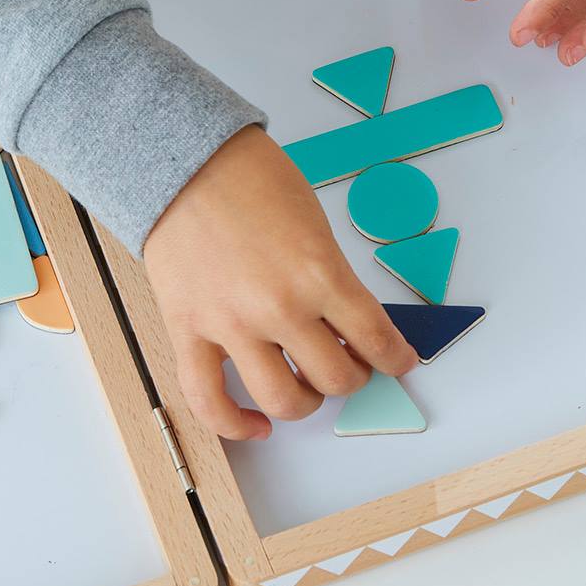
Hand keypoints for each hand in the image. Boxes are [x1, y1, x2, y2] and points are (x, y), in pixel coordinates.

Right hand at [143, 125, 417, 439]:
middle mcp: (279, 308)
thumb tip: (346, 321)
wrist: (185, 159)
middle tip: (351, 364)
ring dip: (305, 403)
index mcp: (319, 273)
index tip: (400, 361)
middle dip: (352, 376)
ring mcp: (231, 325)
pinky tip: (256, 426)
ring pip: (282, 402)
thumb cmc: (251, 178)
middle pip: (334, 377)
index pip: (375, 338)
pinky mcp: (189, 331)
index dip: (395, 358)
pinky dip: (235, 425)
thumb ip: (329, 276)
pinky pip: (210, 401)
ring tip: (308, 389)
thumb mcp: (313, 222)